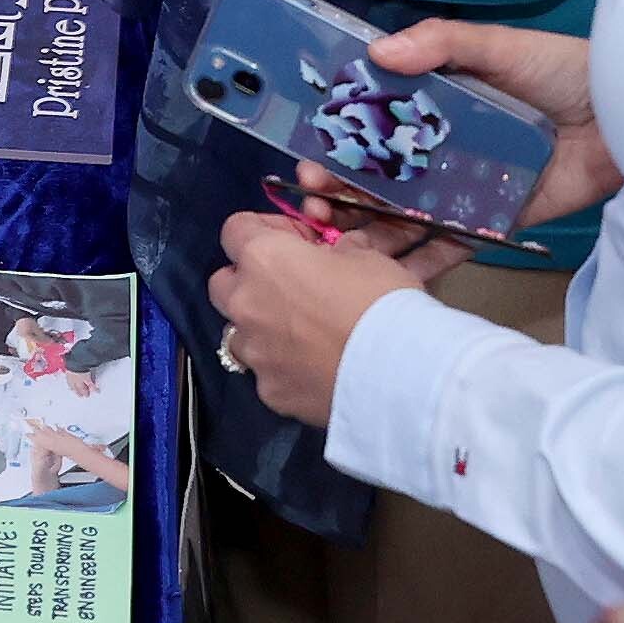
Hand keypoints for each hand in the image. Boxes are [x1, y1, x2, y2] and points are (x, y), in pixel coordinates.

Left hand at [205, 207, 428, 426]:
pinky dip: (283, 369)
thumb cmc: (382, 301)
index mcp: (263, 259)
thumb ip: (337, 252)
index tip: (292, 242)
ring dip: (261, 329)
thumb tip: (334, 255)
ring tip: (300, 336)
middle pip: (222, 283)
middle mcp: (245, 303)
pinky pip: (267, 374)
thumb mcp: (368, 257)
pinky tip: (313, 371)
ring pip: (238, 334)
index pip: (236, 230)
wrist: (401, 374)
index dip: (262, 231)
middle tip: (287, 288)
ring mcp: (254, 352)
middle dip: (247, 281)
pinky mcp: (270, 392)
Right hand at [301, 20, 617, 282]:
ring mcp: (463, 186)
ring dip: (366, 227)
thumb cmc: (560, 69)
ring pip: (402, 213)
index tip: (305, 159)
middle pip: (375, 175)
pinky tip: (387, 268)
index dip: (333, 143)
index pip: (368, 125)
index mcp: (431, 102)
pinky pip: (449, 241)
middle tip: (314, 203)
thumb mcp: (496, 44)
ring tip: (338, 237)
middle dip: (338, 192)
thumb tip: (378, 51)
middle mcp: (438, 146)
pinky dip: (419, 256)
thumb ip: (440, 43)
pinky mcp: (493, 219)